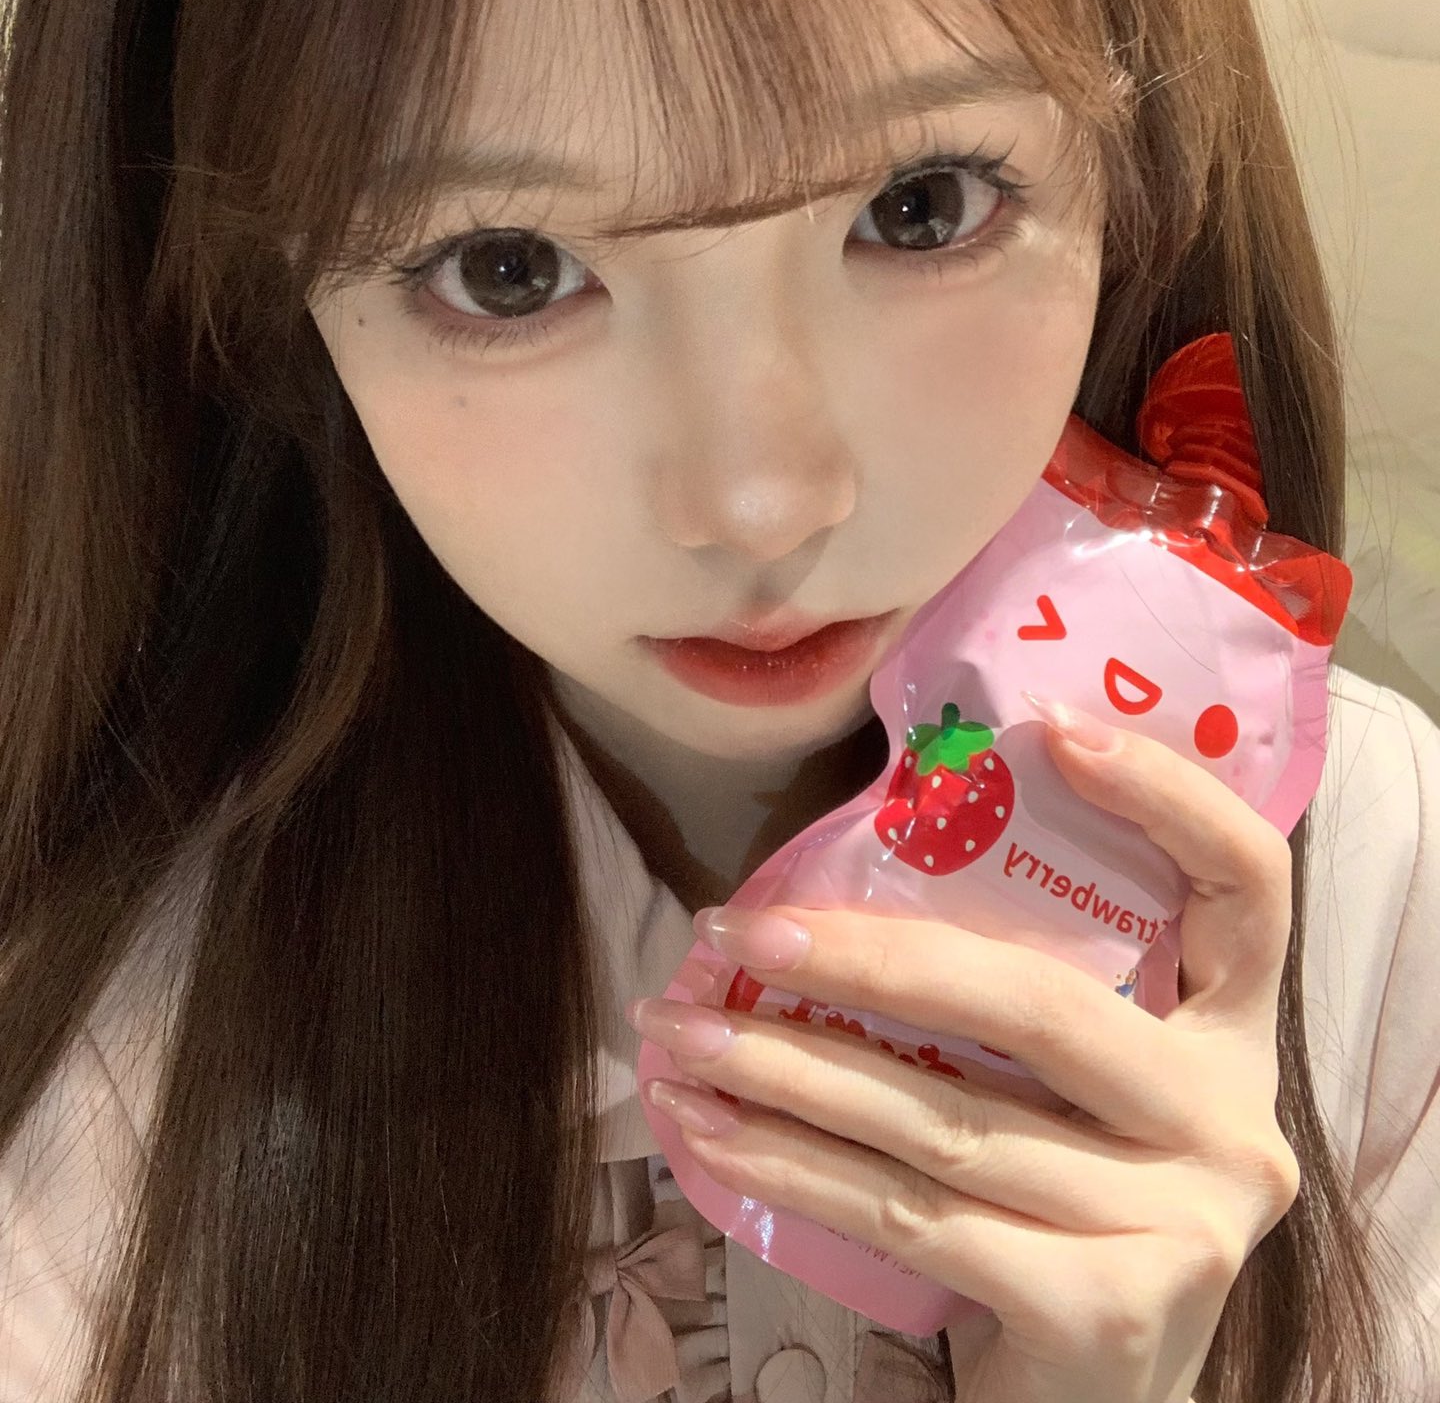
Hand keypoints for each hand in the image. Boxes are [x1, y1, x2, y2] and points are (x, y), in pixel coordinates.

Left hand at [629, 703, 1299, 1402]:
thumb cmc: (1060, 1215)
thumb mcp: (1072, 1100)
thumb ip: (1021, 1003)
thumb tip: (825, 892)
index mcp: (1234, 1039)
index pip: (1247, 887)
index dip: (1169, 796)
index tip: (1051, 730)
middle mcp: (1233, 1124)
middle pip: (1038, 1005)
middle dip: (862, 959)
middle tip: (733, 933)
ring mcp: (1183, 1221)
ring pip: (943, 1114)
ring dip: (785, 1066)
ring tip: (680, 1033)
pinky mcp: (1107, 1307)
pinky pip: (910, 1215)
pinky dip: (790, 1167)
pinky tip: (711, 1135)